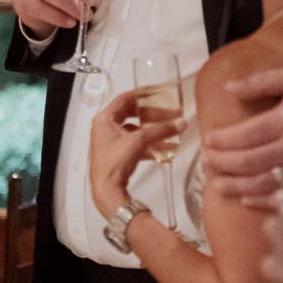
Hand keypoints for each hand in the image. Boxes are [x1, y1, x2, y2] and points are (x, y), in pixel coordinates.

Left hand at [88, 90, 184, 219]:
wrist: (107, 190)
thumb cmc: (112, 165)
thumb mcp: (140, 141)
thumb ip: (161, 131)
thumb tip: (178, 123)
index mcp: (104, 119)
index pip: (124, 99)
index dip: (141, 94)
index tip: (155, 92)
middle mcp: (104, 128)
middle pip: (130, 114)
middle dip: (150, 114)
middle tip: (164, 111)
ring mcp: (109, 142)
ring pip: (134, 131)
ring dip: (151, 131)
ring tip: (168, 131)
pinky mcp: (115, 154)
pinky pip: (134, 144)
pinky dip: (148, 144)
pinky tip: (162, 149)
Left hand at [202, 66, 282, 205]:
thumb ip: (260, 82)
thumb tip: (228, 88)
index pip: (244, 136)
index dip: (222, 141)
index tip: (207, 140)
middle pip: (248, 162)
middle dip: (222, 163)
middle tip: (206, 161)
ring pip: (261, 184)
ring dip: (235, 186)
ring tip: (217, 182)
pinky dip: (261, 202)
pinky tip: (244, 199)